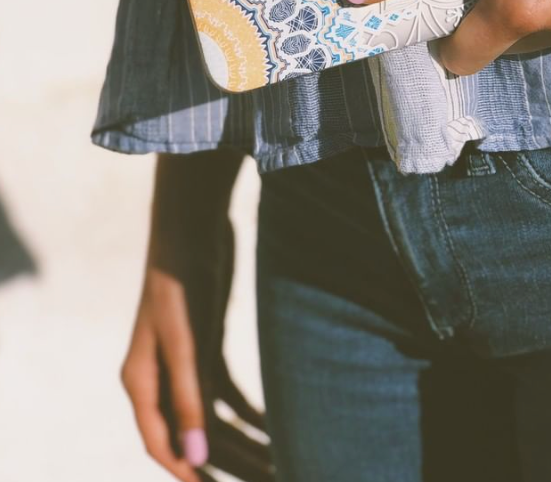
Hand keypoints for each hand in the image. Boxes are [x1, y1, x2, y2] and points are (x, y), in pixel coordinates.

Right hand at [121, 152, 272, 480]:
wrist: (194, 224)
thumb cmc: (181, 278)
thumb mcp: (185, 339)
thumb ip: (190, 396)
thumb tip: (196, 457)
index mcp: (142, 381)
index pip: (160, 443)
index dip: (185, 472)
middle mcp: (161, 378)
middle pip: (191, 435)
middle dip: (224, 462)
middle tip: (267, 477)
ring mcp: (186, 363)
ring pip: (212, 418)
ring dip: (240, 441)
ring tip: (277, 462)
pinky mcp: (208, 347)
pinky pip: (227, 394)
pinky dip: (248, 413)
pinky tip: (274, 427)